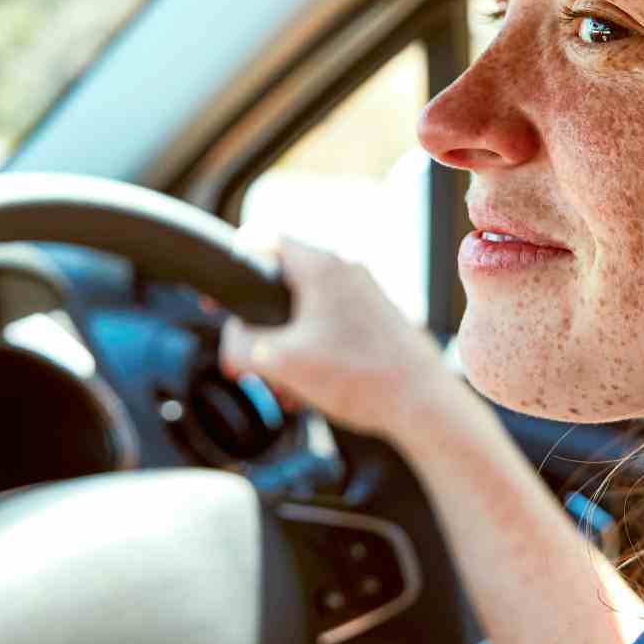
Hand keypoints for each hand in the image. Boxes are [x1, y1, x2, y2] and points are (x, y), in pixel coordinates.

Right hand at [218, 237, 452, 438]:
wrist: (422, 403)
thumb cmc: (360, 377)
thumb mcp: (280, 362)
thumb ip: (241, 345)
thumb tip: (231, 339)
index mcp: (321, 267)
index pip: (264, 239)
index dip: (235, 262)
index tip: (221, 291)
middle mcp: (346, 270)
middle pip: (283, 283)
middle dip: (262, 325)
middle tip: (251, 356)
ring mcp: (365, 294)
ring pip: (307, 310)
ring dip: (287, 345)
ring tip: (284, 385)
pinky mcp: (377, 318)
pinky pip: (332, 325)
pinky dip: (314, 350)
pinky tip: (311, 388)